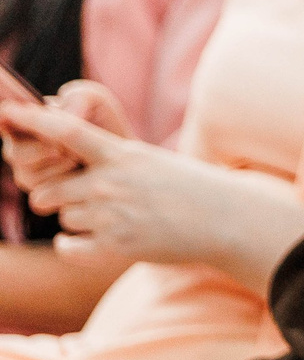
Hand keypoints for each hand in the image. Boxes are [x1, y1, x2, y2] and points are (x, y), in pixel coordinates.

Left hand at [0, 99, 303, 275]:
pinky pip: (68, 246)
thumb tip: (63, 158)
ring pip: (63, 217)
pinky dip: (73, 246)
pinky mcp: (116, 247)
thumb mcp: (147, 160)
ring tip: (112, 218)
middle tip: (80, 198)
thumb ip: (107, 159)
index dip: (32, 121)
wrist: (225, 219)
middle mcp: (111, 182)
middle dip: (52, 197)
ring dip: (78, 220)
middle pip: (46, 191)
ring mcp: (112, 215)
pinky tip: (94, 241)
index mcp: (121, 154)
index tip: (6, 112)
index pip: (67, 132)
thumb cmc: (187, 187)